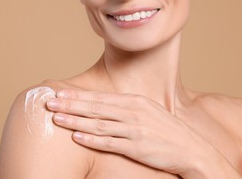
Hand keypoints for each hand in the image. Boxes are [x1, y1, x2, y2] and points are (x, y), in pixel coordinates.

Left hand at [45, 90, 221, 175]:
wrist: (191, 148)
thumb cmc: (166, 130)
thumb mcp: (147, 110)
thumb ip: (125, 107)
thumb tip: (102, 107)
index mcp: (134, 101)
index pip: (100, 97)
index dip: (77, 96)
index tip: (59, 93)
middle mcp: (132, 112)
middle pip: (95, 108)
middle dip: (70, 105)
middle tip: (50, 102)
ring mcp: (134, 130)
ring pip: (98, 124)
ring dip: (75, 122)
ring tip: (56, 119)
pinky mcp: (137, 147)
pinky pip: (109, 143)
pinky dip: (91, 141)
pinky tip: (76, 139)